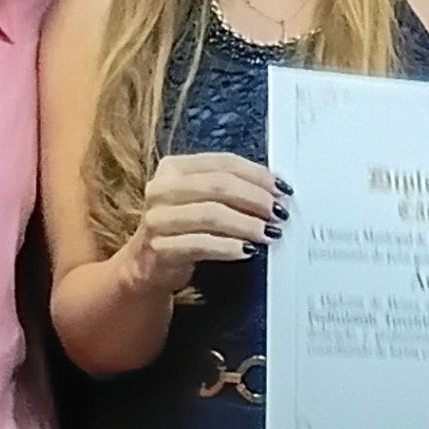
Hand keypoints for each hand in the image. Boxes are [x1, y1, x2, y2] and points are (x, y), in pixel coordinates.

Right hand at [125, 151, 282, 294]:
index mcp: (174, 168)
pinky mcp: (159, 248)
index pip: (223, 163)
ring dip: (246, 224)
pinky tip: (247, 251)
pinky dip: (228, 247)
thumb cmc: (183, 229)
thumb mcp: (201, 201)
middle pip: (218, 185)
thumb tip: (275, 191)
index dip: (257, 175)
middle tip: (278, 213)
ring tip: (269, 233)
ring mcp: (157, 219)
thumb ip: (230, 189)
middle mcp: (162, 189)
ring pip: (210, 214)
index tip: (281, 189)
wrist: (146, 265)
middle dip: (255, 199)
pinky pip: (200, 245)